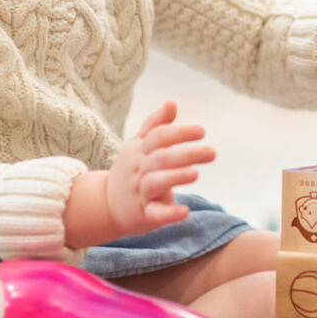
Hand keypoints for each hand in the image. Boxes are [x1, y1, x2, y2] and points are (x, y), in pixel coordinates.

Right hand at [105, 100, 215, 236]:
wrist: (104, 205)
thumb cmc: (130, 170)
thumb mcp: (137, 145)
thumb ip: (155, 125)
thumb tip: (172, 102)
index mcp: (139, 150)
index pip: (158, 137)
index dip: (179, 132)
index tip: (202, 132)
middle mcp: (139, 169)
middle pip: (161, 158)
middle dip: (187, 154)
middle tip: (212, 153)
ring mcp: (140, 192)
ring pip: (155, 182)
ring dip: (175, 177)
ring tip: (196, 174)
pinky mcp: (143, 215)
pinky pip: (155, 213)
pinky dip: (169, 213)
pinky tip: (184, 212)